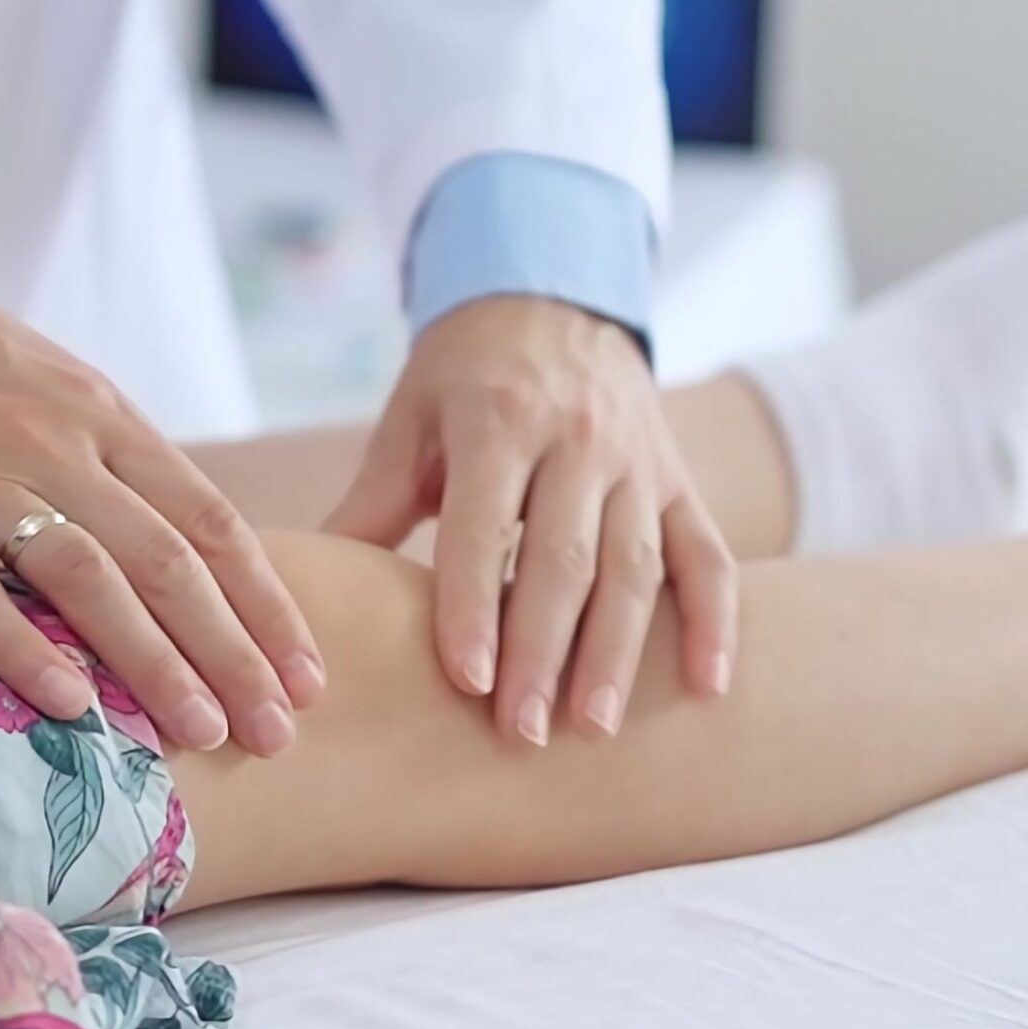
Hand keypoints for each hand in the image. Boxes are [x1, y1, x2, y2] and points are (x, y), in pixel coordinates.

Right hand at [0, 221, 324, 755]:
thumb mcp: (41, 380)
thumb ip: (103, 458)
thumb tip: (173, 555)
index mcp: (96, 411)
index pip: (207, 518)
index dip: (264, 603)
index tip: (309, 675)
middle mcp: (50, 441)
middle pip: (165, 559)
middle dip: (232, 652)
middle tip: (281, 732)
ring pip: (86, 578)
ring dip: (153, 662)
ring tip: (203, 736)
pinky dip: (25, 649)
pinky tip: (72, 706)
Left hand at [325, 295, 735, 742]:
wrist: (552, 295)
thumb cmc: (465, 372)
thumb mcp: (412, 414)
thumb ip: (374, 498)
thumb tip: (311, 584)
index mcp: (498, 417)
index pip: (484, 522)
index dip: (473, 602)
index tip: (467, 681)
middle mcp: (576, 437)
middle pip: (563, 555)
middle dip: (543, 650)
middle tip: (521, 733)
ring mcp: (637, 460)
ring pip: (636, 564)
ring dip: (618, 652)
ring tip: (593, 727)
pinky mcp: (679, 478)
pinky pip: (708, 552)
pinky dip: (716, 620)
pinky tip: (707, 687)